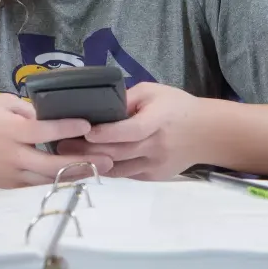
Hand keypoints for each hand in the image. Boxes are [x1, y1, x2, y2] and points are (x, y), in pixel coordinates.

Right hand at [0, 94, 113, 188]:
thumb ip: (26, 109)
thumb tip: (51, 115)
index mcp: (10, 131)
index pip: (43, 130)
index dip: (67, 127)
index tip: (89, 124)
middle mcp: (13, 156)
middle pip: (52, 164)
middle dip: (82, 163)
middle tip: (108, 160)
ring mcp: (11, 175)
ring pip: (48, 180)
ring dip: (74, 177)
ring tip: (100, 172)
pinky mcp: (9, 187)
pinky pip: (37, 186)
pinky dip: (57, 182)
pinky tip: (76, 178)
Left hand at [57, 83, 204, 180]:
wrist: (207, 134)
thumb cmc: (177, 106)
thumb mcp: (154, 91)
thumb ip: (127, 98)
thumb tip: (100, 107)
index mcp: (157, 121)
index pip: (130, 130)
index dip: (106, 133)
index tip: (84, 131)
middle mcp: (156, 146)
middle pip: (118, 152)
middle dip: (87, 150)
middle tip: (61, 145)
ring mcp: (154, 165)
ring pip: (118, 169)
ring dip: (91, 163)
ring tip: (67, 156)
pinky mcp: (153, 176)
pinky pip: (125, 175)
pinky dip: (106, 169)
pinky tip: (87, 163)